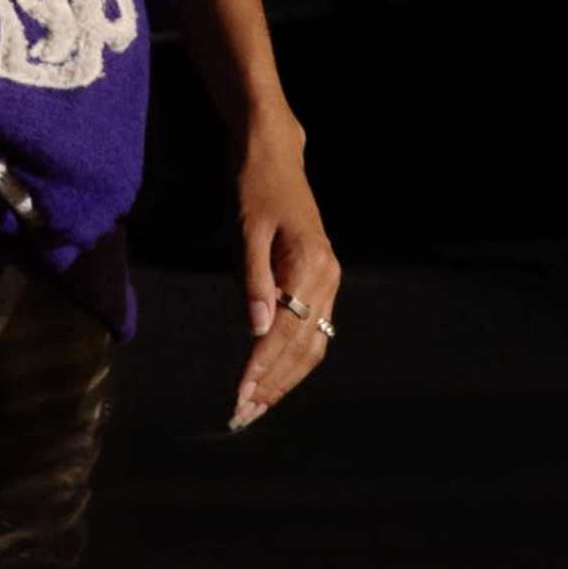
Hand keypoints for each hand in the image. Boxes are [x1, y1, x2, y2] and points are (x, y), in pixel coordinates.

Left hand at [228, 127, 341, 431]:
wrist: (274, 153)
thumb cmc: (255, 186)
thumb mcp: (247, 229)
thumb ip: (253, 280)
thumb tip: (254, 332)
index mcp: (312, 266)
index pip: (284, 332)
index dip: (261, 368)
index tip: (239, 397)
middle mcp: (328, 278)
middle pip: (303, 347)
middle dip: (273, 384)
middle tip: (242, 415)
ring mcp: (328, 280)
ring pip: (312, 344)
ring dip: (284, 379)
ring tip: (256, 407)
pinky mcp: (321, 279)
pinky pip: (312, 330)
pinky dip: (293, 359)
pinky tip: (274, 377)